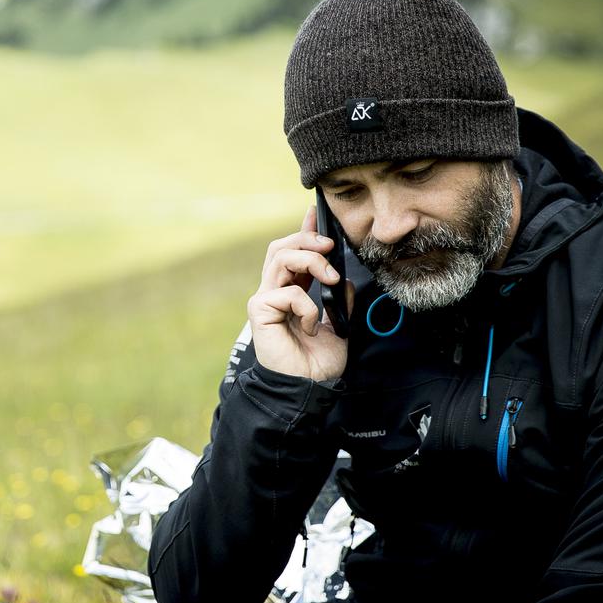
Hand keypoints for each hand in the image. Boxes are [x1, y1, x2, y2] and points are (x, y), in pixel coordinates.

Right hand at [246, 206, 353, 380]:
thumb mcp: (338, 326)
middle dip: (306, 239)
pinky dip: (308, 306)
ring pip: (280, 258)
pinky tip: (311, 326)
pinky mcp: (260, 311)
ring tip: (330, 277)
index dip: (303, 232)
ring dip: (310, 261)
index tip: (316, 214)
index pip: (293, 253)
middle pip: (281, 247)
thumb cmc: (317, 363)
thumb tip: (342, 279)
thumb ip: (338, 300)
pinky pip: (288, 293)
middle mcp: (273, 292)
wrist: (308, 389)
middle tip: (330, 246)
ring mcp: (264, 300)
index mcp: (290, 293)